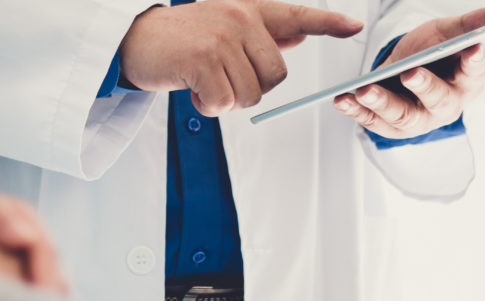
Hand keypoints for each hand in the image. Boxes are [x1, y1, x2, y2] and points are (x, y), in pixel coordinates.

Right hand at [120, 0, 362, 116]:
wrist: (132, 39)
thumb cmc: (179, 38)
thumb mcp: (223, 29)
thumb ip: (260, 36)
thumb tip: (297, 38)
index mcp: (248, 9)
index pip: (295, 15)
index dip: (327, 23)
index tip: (353, 27)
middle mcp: (239, 18)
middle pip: (275, 76)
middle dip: (250, 89)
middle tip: (220, 80)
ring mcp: (221, 37)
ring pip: (249, 94)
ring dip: (224, 100)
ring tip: (201, 81)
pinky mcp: (203, 59)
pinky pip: (223, 102)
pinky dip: (207, 106)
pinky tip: (191, 88)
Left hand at [335, 7, 484, 138]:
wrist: (404, 68)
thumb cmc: (431, 52)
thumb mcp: (448, 31)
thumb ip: (471, 24)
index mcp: (466, 82)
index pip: (473, 72)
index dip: (473, 61)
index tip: (473, 47)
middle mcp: (445, 106)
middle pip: (437, 100)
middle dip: (424, 86)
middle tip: (409, 72)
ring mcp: (418, 120)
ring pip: (402, 116)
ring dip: (382, 103)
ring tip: (364, 90)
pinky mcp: (391, 128)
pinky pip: (372, 121)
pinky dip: (355, 110)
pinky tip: (342, 100)